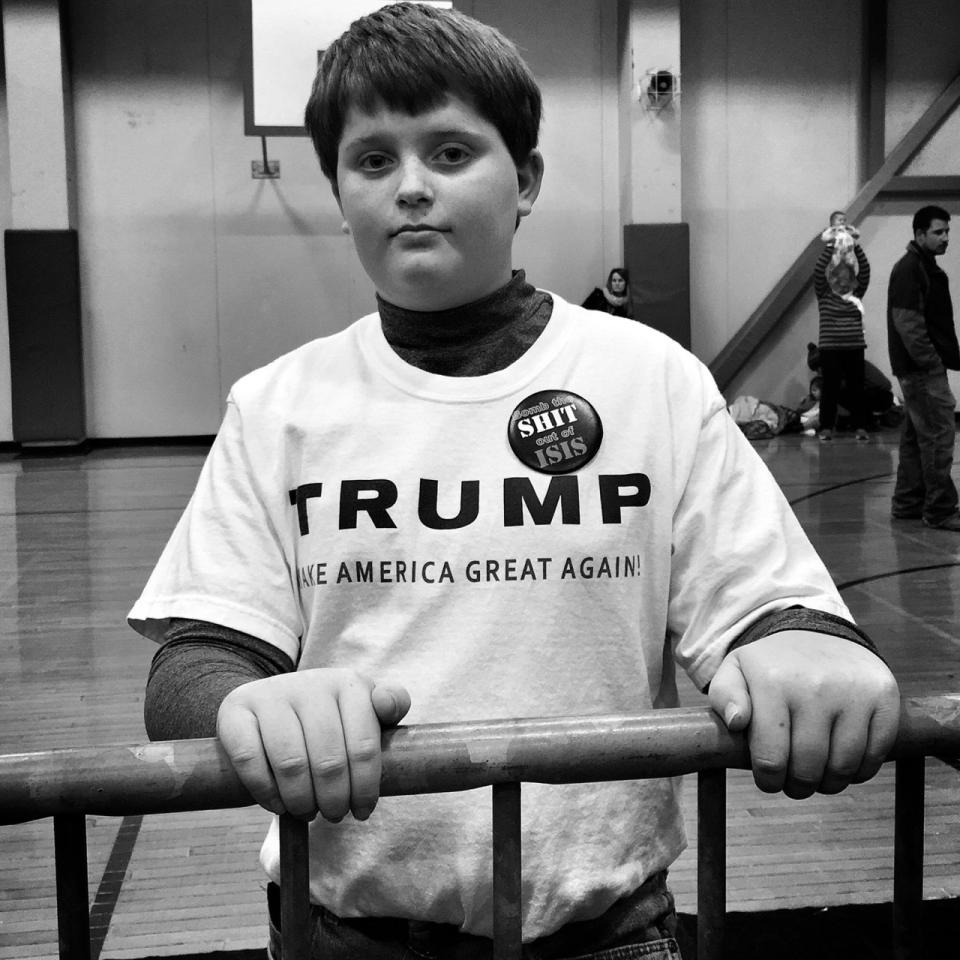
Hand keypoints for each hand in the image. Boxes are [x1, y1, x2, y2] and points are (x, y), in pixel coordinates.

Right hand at [217, 668, 410, 820]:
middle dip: (334, 800)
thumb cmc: (329, 717)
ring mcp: (271, 694)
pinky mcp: (236, 710)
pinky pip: (250, 761)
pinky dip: (266, 792)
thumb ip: (390, 706)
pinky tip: (278, 804)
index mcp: (348, 683)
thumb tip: (387, 703)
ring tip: (307, 812)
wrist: (271, 703)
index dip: (366, 788)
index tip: (363, 811)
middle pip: (329, 761)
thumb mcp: (363, 709)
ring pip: (291, 763)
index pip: (364, 746)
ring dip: (302, 801)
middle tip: (333, 815)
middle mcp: (310, 683)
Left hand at [708, 631, 899, 797]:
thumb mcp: (735, 671)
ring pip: (844, 766)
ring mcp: (854, 692)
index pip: (771, 758)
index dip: (769, 780)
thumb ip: (725, 697)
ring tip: (818, 777)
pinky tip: (843, 762)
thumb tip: (737, 723)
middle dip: (798, 786)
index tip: (769, 780)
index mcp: (772, 682)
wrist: (820, 633)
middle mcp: (815, 686)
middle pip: (809, 768)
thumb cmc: (772, 665)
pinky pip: (875, 754)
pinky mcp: (884, 697)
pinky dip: (859, 771)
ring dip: (829, 783)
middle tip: (794, 784)